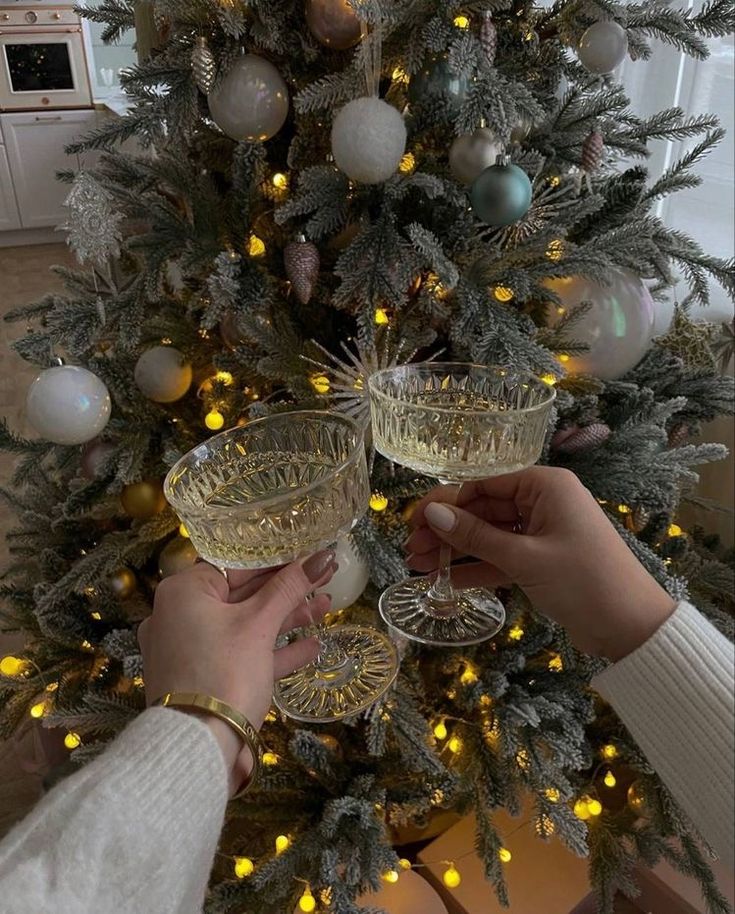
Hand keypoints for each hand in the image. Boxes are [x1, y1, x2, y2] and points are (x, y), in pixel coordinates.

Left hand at [137, 550, 336, 794]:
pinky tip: (310, 648)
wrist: (198, 747)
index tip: (310, 557)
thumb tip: (323, 554)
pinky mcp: (200, 678)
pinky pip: (239, 655)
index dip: (278, 561)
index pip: (236, 565)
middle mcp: (178, 616)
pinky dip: (271, 651)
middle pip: (241, 595)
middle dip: (286, 591)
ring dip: (285, 620)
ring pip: (243, 626)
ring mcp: (187, 650)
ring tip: (325, 608)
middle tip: (325, 579)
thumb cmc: (225, 670)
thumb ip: (290, 587)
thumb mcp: (260, 624)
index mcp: (183, 592)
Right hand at [406, 467, 675, 661]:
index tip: (413, 522)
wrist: (632, 628)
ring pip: (488, 536)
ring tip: (418, 566)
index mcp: (544, 486)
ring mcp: (542, 533)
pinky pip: (501, 558)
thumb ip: (476, 536)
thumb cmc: (583, 580)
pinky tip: (445, 580)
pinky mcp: (542, 561)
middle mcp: (542, 502)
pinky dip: (476, 568)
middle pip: (482, 510)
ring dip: (455, 551)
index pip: (482, 484)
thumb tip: (431, 513)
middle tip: (410, 548)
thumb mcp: (525, 557)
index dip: (445, 502)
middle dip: (446, 530)